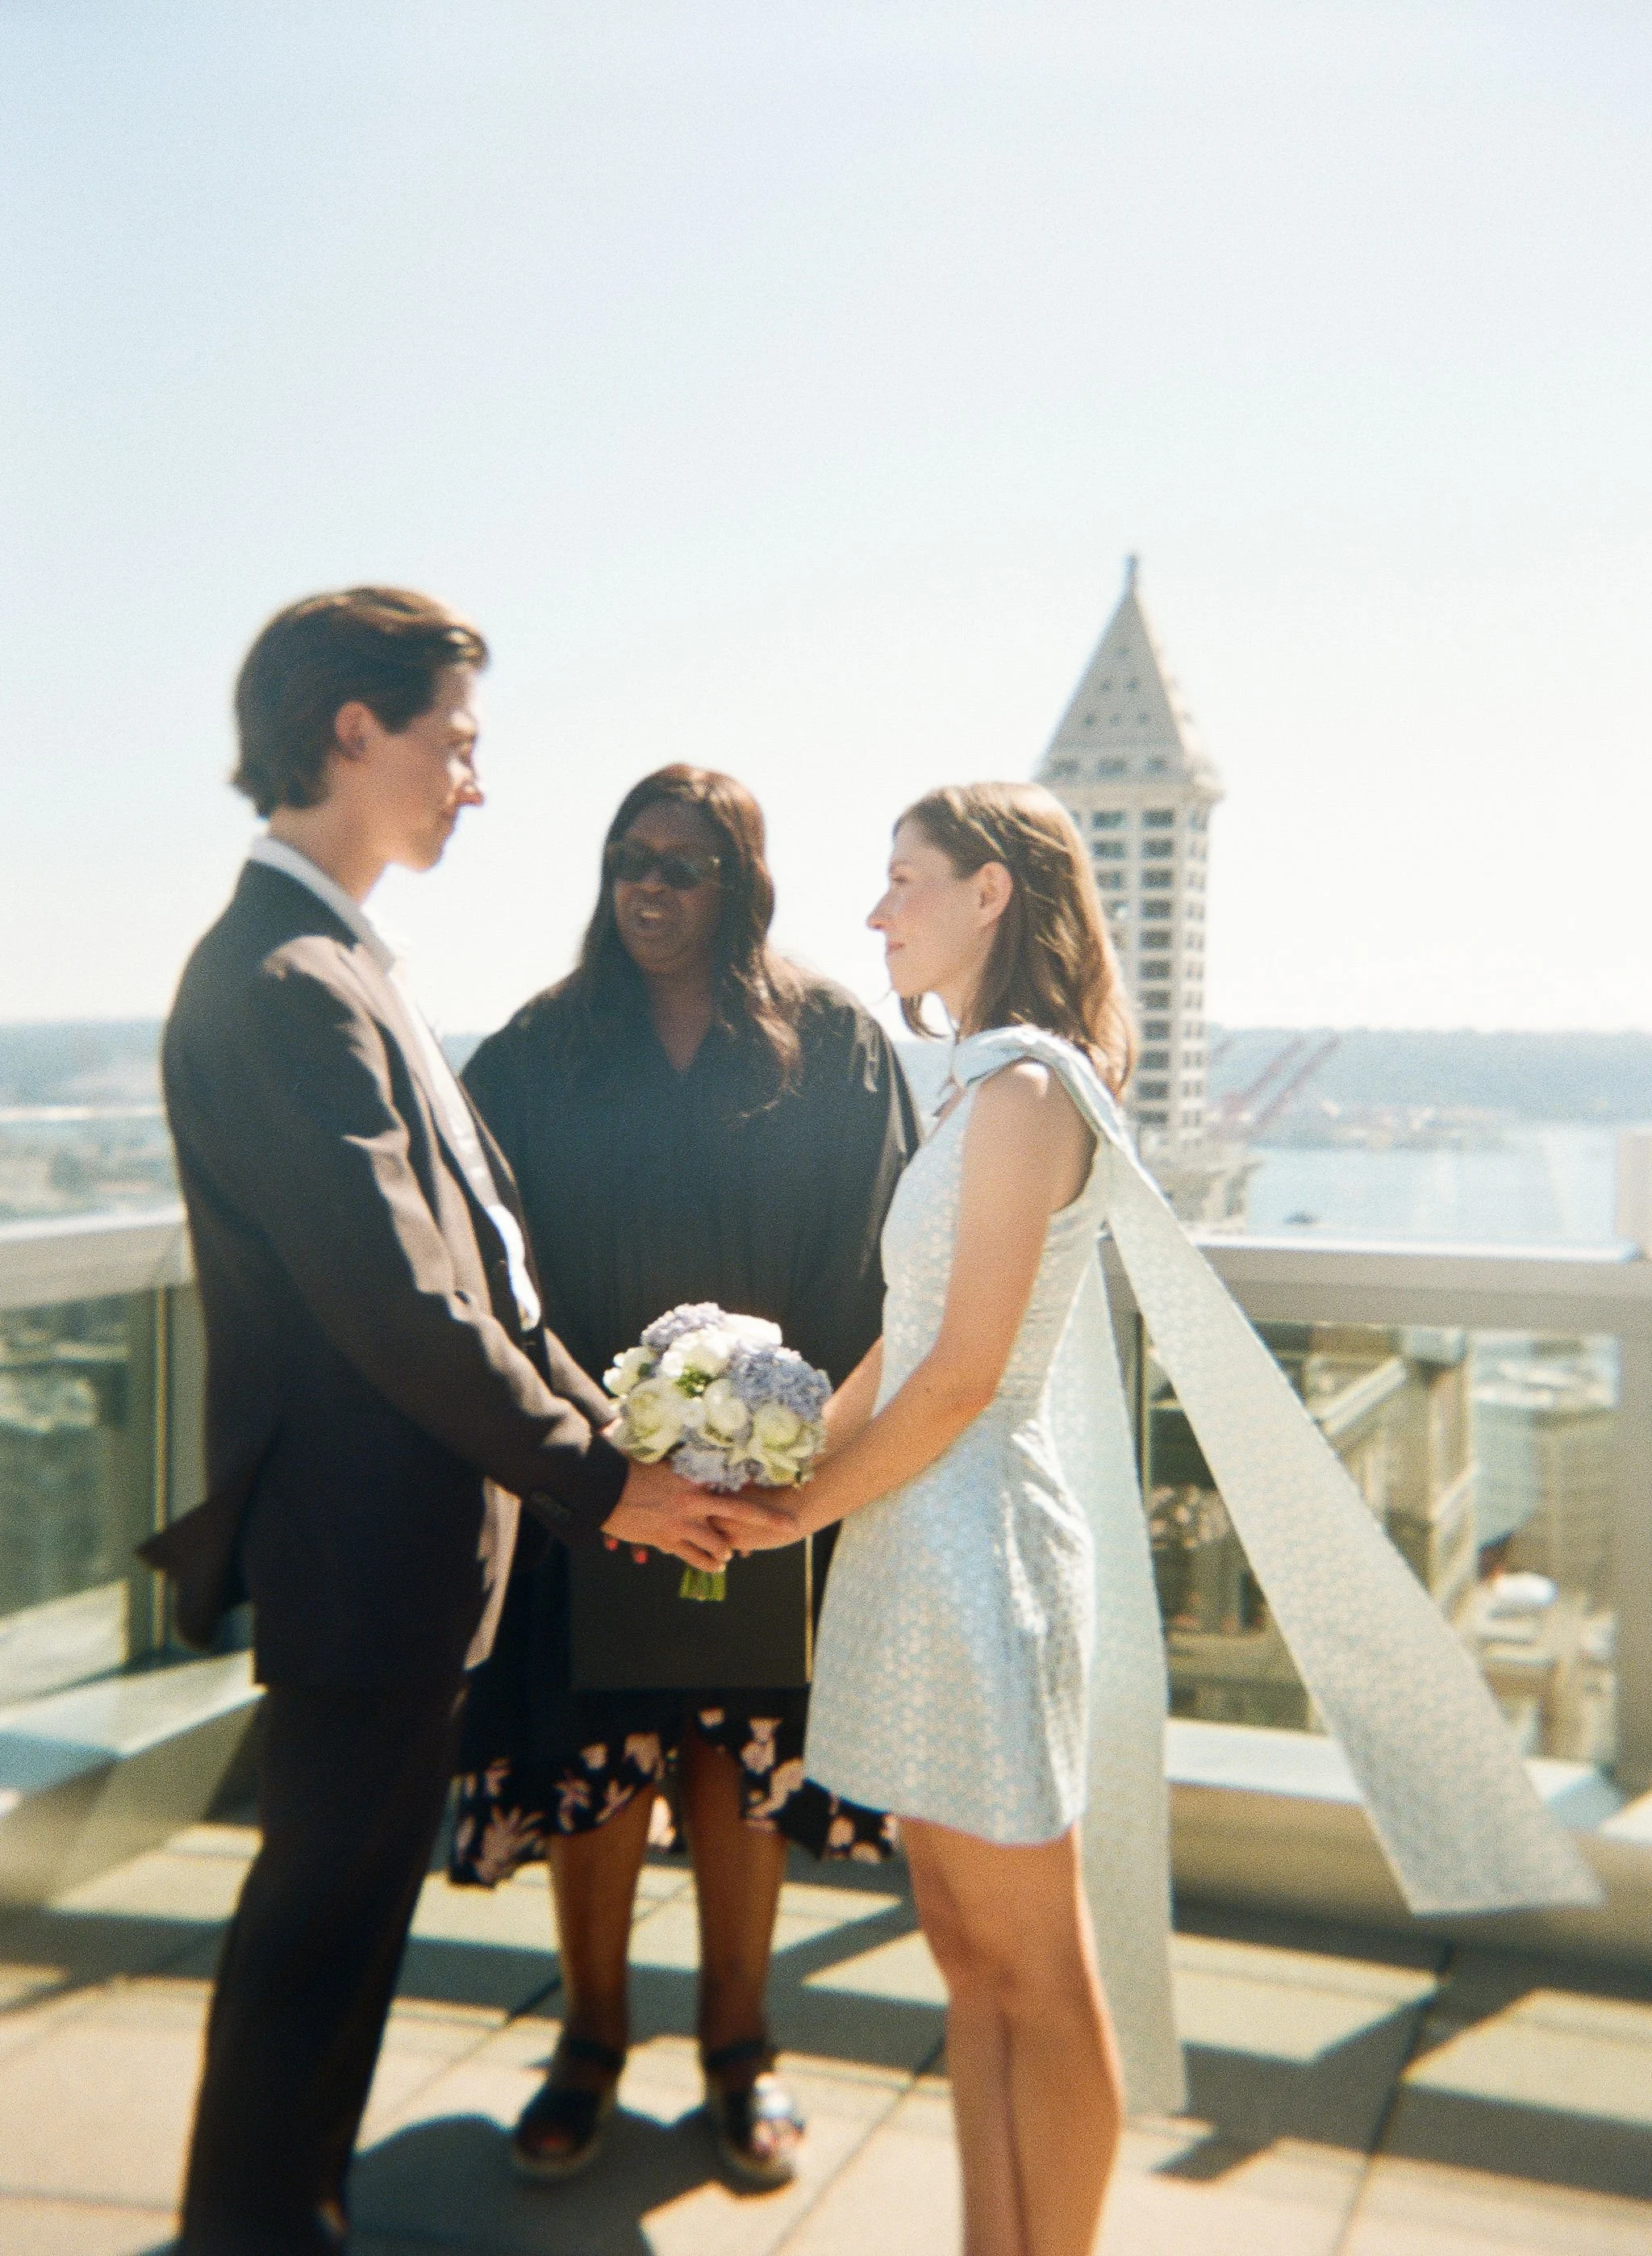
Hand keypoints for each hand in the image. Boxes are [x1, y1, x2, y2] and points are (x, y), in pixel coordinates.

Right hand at [603, 1460, 798, 1573]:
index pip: (733, 1481)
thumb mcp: (657, 1457)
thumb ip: (681, 1458)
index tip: (783, 1485)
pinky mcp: (667, 1541)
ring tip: (730, 1552)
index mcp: (694, 1475)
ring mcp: (682, 1523)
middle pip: (742, 1512)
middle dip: (769, 1520)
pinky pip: (696, 1559)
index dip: (757, 1486)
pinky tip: (716, 1563)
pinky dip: (708, 1562)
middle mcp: (694, 1500)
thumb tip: (697, 1445)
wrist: (599, 1488)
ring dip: (727, 1550)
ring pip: (719, 1545)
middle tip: (792, 1526)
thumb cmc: (626, 1466)